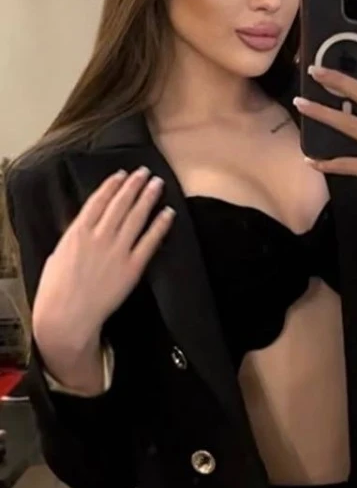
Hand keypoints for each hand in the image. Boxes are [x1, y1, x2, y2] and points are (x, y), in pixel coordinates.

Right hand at [32, 167, 174, 362]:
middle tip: (146, 171)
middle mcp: (99, 236)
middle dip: (134, 185)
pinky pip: (150, 241)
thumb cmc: (56, 290)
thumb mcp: (57, 255)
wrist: (67, 316)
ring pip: (137, 217)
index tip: (122, 174)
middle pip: (120, 204)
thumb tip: (83, 229)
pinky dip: (160, 225)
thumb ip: (73, 239)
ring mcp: (117, 250)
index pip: (98, 200)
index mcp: (77, 231)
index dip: (112, 185)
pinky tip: (168, 213)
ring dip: (148, 198)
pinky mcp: (132, 267)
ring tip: (158, 184)